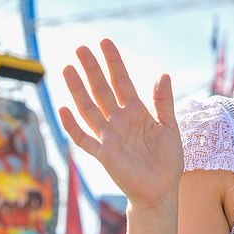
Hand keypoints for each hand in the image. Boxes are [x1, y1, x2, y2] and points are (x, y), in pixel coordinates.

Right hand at [59, 39, 182, 210]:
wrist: (162, 191)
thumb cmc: (167, 161)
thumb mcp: (169, 127)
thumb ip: (163, 102)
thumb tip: (162, 73)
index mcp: (137, 113)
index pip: (121, 82)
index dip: (114, 63)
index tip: (104, 42)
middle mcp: (119, 121)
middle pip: (102, 90)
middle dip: (92, 70)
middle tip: (81, 48)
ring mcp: (109, 136)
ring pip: (89, 109)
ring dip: (78, 90)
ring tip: (68, 69)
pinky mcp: (104, 155)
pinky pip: (84, 139)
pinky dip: (73, 126)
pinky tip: (64, 109)